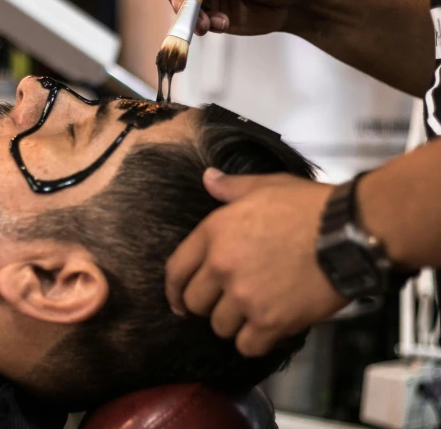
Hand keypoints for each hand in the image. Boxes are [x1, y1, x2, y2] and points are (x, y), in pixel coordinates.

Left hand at [165, 169, 349, 356]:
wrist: (350, 232)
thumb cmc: (309, 206)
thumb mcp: (265, 186)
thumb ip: (230, 188)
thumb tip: (208, 178)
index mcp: (213, 233)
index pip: (176, 271)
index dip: (174, 291)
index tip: (179, 302)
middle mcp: (221, 267)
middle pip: (195, 303)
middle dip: (208, 306)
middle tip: (227, 304)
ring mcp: (244, 296)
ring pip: (220, 327)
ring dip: (234, 324)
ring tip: (252, 314)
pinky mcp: (271, 321)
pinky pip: (247, 345)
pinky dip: (256, 342)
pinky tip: (268, 330)